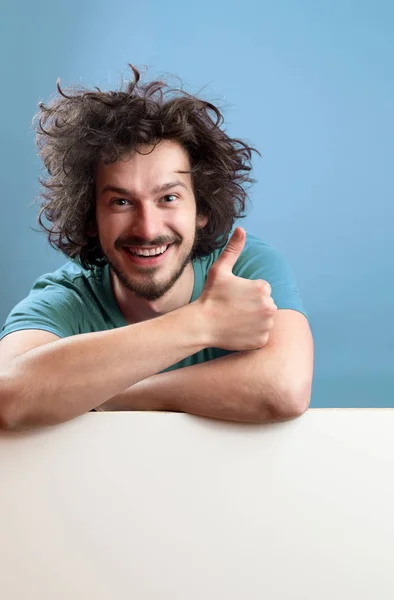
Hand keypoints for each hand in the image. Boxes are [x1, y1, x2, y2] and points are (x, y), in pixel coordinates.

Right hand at [197, 227, 276, 350]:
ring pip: (264, 320)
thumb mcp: (220, 270)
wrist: (202, 325)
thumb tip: (241, 229)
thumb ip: (233, 249)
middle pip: (265, 305)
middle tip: (233, 309)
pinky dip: (252, 335)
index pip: (262, 290)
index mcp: (263, 289)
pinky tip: (237, 331)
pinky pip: (261, 336)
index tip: (233, 297)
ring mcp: (266, 326)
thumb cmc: (210, 296)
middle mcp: (269, 307)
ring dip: (254, 320)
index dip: (247, 293)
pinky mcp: (261, 340)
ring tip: (235, 319)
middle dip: (252, 306)